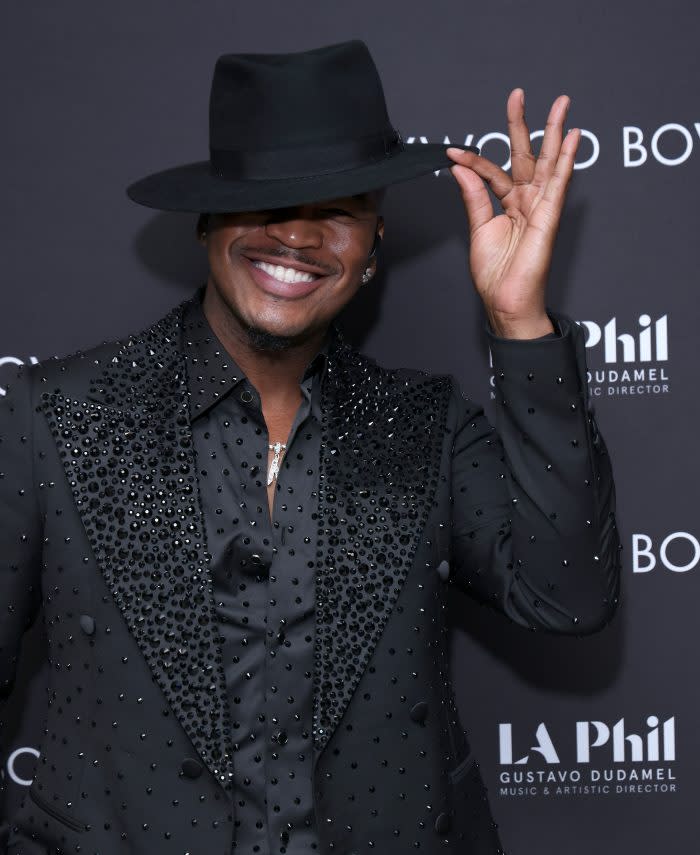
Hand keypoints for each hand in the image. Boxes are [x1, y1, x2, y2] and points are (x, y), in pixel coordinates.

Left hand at [447, 90, 579, 338]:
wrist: (506, 300)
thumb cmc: (496, 274)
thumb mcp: (479, 230)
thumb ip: (474, 198)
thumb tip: (460, 168)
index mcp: (507, 205)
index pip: (490, 172)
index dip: (472, 159)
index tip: (451, 151)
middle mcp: (526, 202)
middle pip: (525, 156)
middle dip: (523, 125)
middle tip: (518, 95)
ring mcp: (540, 207)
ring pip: (547, 162)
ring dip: (553, 132)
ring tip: (560, 104)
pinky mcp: (549, 217)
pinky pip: (558, 183)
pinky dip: (565, 159)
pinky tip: (572, 137)